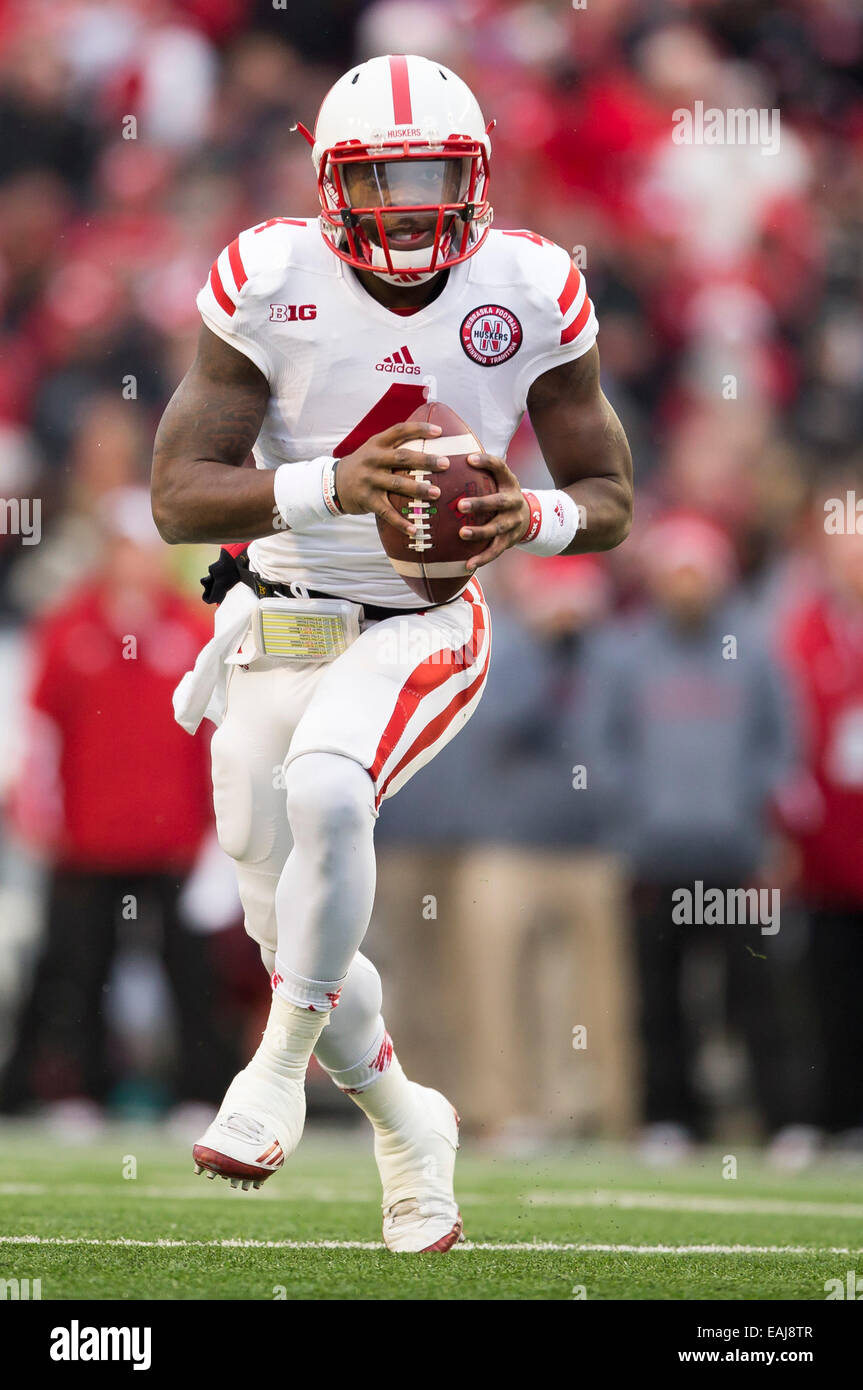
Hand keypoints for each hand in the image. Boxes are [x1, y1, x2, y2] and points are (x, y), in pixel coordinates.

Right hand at [335, 422, 449, 537]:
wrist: (333, 483)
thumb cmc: (364, 466)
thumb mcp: (374, 450)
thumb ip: (395, 447)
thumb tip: (429, 446)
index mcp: (377, 443)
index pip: (400, 430)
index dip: (419, 429)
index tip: (439, 431)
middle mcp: (372, 459)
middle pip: (402, 457)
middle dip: (425, 460)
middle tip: (445, 464)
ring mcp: (369, 480)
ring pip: (397, 484)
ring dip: (418, 489)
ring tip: (437, 493)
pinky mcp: (367, 499)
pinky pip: (386, 512)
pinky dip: (401, 522)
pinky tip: (414, 529)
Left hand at [457, 453, 529, 570]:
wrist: (531, 517)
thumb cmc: (501, 494)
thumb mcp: (498, 479)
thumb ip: (481, 470)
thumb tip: (447, 455)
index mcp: (509, 482)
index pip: (500, 467)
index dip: (486, 462)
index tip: (469, 459)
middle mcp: (514, 501)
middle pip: (498, 502)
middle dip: (480, 504)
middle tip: (460, 505)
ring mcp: (513, 522)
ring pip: (497, 529)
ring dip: (480, 532)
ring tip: (461, 534)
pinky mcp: (509, 540)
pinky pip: (495, 551)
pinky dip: (482, 558)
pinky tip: (467, 564)